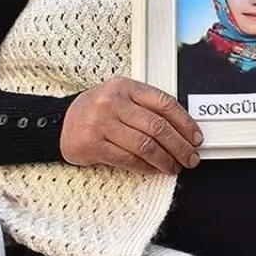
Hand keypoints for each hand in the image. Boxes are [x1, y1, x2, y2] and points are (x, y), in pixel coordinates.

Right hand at [60, 77, 202, 174]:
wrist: (59, 123)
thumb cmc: (97, 111)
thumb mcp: (121, 98)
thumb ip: (147, 107)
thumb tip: (183, 129)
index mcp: (125, 86)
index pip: (164, 103)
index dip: (185, 122)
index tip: (196, 137)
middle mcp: (113, 102)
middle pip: (157, 127)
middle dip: (180, 145)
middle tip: (191, 157)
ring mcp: (101, 123)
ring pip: (145, 145)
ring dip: (165, 160)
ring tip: (175, 167)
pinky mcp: (93, 144)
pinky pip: (128, 159)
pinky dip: (146, 167)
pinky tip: (155, 169)